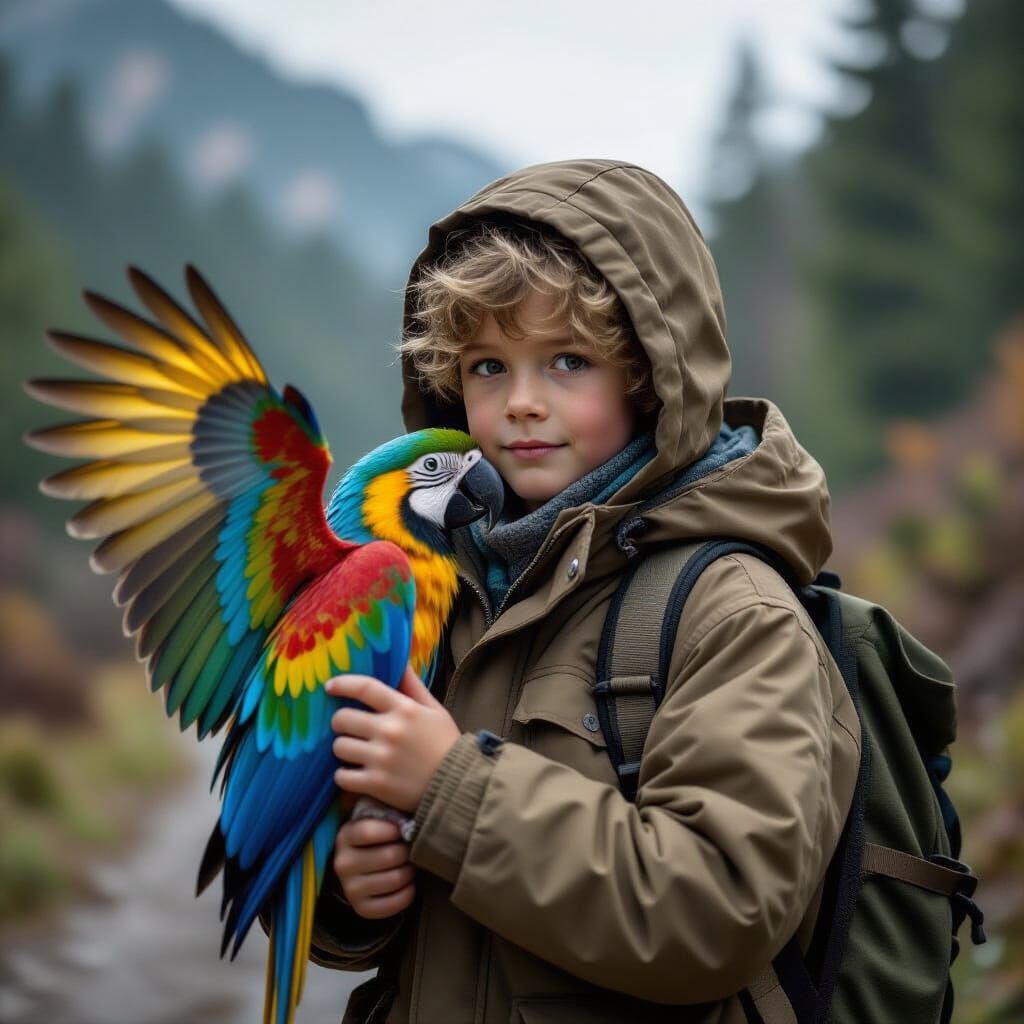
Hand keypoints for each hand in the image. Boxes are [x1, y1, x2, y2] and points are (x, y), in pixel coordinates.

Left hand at [327, 664, 460, 811]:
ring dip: (343, 749)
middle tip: (349, 729)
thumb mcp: (434, 710)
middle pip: (342, 719)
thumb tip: (401, 662)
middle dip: (341, 722)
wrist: (459, 785)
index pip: (365, 688)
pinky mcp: (376, 784)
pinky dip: (345, 776)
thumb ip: (413, 686)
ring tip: (354, 752)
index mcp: (404, 709)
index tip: (330, 687)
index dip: (343, 684)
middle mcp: (390, 731)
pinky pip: (342, 776)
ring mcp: (381, 758)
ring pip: (339, 747)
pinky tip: (355, 774)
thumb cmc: (445, 744)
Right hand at [333, 817, 415, 918]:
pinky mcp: (361, 909)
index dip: (393, 830)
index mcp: (345, 836)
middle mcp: (342, 864)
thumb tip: (393, 811)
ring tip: (408, 865)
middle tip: (409, 850)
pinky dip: (408, 893)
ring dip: (409, 872)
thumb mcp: (378, 816)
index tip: (403, 829)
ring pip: (394, 879)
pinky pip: (393, 904)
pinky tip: (407, 885)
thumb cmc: (382, 835)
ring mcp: (350, 889)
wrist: (371, 865)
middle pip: (388, 856)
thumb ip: (383, 806)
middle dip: (406, 852)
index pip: (367, 832)